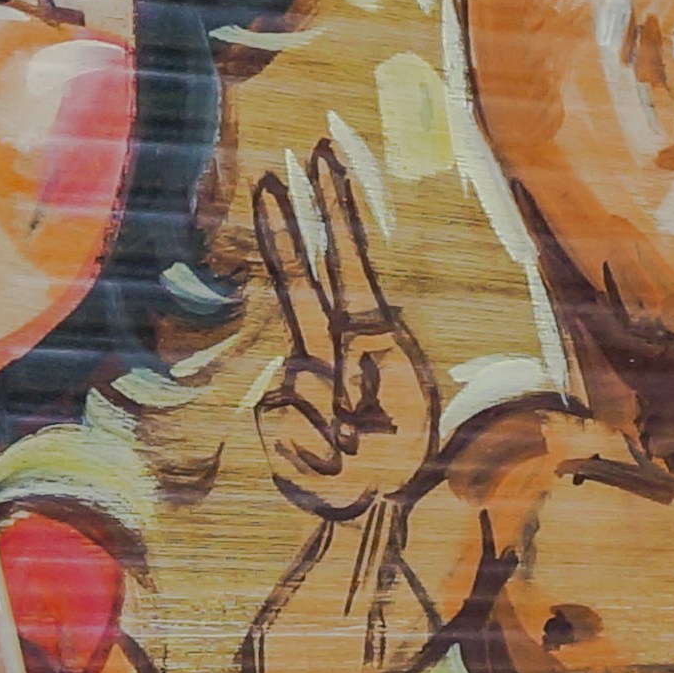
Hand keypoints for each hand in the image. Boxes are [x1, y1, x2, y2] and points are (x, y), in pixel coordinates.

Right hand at [252, 136, 438, 519]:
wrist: (389, 507)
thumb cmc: (399, 464)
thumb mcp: (390, 432)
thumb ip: (349, 392)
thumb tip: (301, 393)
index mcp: (371, 340)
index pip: (348, 264)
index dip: (332, 215)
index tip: (320, 165)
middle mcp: (333, 351)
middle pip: (304, 279)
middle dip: (290, 226)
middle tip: (274, 173)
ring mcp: (305, 380)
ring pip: (288, 386)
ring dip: (318, 432)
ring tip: (351, 453)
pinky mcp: (281, 412)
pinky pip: (276, 419)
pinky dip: (301, 451)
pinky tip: (326, 462)